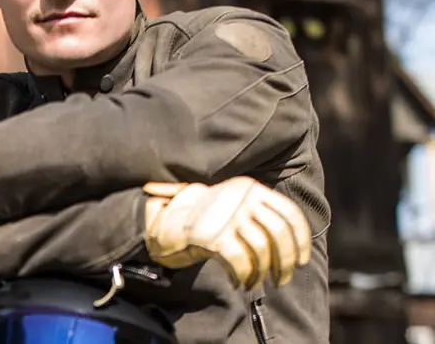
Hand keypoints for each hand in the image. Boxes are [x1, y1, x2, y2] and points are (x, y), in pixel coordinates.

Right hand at [143, 176, 311, 289]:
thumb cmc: (210, 218)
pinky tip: (240, 282)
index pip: (288, 213)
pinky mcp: (212, 236)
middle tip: (283, 279)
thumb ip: (262, 214)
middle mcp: (241, 199)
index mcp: (251, 189)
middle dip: (286, 261)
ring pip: (261, 249)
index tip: (302, 260)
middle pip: (278, 233)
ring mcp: (226, 216)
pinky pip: (240, 261)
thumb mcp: (236, 205)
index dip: (301, 240)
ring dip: (264, 273)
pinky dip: (244, 276)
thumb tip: (295, 247)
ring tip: (258, 283)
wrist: (169, 220)